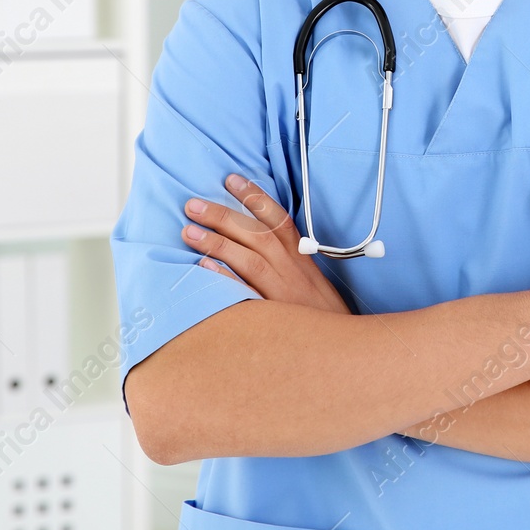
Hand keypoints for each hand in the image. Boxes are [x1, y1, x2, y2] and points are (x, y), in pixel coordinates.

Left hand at [181, 174, 352, 315]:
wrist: (341, 349)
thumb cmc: (322, 316)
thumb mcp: (312, 281)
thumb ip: (290, 261)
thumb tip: (259, 243)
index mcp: (302, 258)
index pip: (278, 220)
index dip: (255, 198)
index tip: (231, 180)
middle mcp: (292, 270)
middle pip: (256, 235)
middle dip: (223, 216)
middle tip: (192, 205)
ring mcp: (282, 293)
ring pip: (248, 259)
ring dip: (217, 243)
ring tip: (188, 232)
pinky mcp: (273, 316)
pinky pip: (245, 294)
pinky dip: (225, 279)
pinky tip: (203, 268)